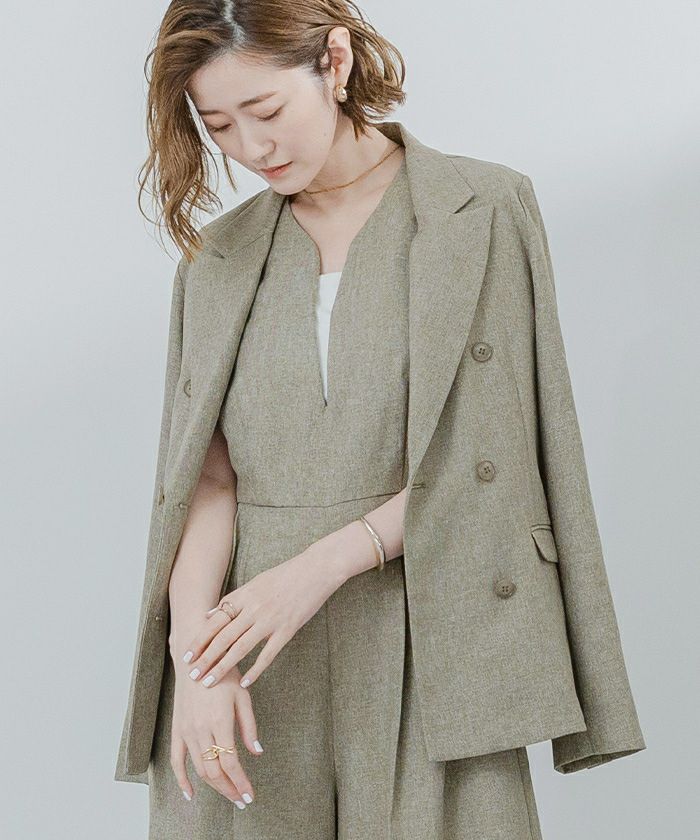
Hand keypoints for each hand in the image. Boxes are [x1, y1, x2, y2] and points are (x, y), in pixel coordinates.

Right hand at [170, 657, 262, 805]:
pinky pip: (176, 760)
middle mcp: (200, 729)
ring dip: (214, 786)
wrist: (196, 658)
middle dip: (229, 789)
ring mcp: (186, 730)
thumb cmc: (224, 673)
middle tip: (241, 800)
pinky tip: (190, 794)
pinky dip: (181, 779)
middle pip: (214, 771)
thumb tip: (257, 752)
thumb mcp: (243, 695)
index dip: (241, 782)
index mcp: (220, 721)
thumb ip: (249, 726)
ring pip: (199, 769)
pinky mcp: (177, 729)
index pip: (231, 762)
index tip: (250, 795)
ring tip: (228, 794)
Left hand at [181, 549, 342, 690]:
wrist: (316, 570)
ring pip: (241, 647)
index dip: (199, 639)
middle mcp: (254, 608)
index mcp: (245, 595)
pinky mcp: (287, 629)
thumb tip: (211, 613)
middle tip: (191, 676)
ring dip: (223, 667)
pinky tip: (244, 683)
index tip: (185, 655)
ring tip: (209, 682)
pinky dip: (255, 670)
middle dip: (205, 658)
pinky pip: (268, 654)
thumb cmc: (286, 575)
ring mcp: (271, 619)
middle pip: (223, 637)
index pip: (216, 621)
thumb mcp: (257, 582)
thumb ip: (235, 598)